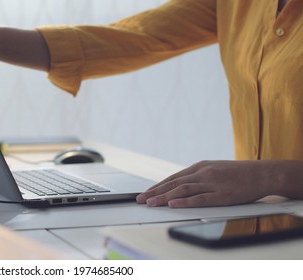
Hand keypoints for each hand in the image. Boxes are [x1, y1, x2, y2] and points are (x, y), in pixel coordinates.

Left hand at [135, 160, 280, 207]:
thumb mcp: (214, 169)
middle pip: (173, 183)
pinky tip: (172, 204)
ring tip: (151, 203)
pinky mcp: (221, 195)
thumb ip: (198, 176)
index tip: (146, 193)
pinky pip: (199, 199)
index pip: (173, 178)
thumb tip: (181, 184)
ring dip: (164, 197)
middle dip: (155, 192)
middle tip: (140, 199)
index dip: (157, 186)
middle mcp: (202, 174)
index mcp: (200, 167)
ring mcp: (211, 184)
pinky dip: (184, 202)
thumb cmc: (238, 173)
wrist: (262, 173)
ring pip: (182, 190)